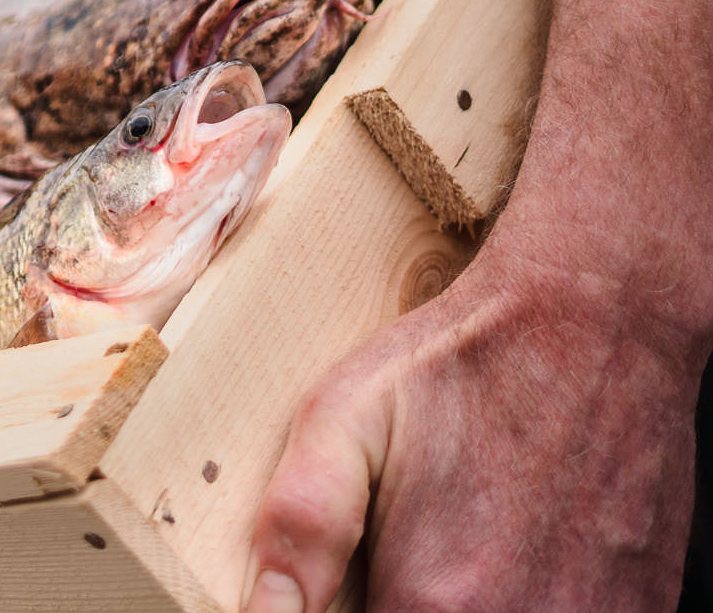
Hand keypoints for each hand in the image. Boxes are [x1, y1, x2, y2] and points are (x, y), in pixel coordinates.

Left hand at [242, 249, 701, 612]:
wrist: (594, 321)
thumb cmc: (461, 365)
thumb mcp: (341, 419)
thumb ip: (297, 527)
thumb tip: (264, 612)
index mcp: (432, 602)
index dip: (359, 609)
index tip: (361, 575)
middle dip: (405, 601)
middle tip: (414, 541)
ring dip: (470, 599)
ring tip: (467, 538)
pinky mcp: (641, 608)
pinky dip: (533, 597)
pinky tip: (522, 544)